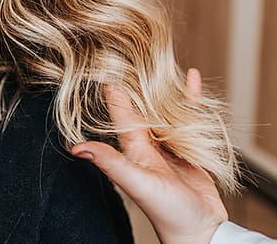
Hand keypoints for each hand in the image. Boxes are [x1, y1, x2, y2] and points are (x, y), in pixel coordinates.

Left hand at [70, 69, 226, 243]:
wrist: (200, 230)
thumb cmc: (167, 212)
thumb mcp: (136, 183)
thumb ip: (110, 163)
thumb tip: (76, 148)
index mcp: (133, 147)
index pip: (120, 110)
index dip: (113, 87)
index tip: (103, 61)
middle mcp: (147, 143)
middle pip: (141, 105)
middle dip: (135, 81)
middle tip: (130, 51)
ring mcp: (168, 145)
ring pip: (164, 108)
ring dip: (161, 86)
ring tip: (157, 59)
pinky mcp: (189, 147)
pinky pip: (189, 115)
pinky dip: (190, 97)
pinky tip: (191, 77)